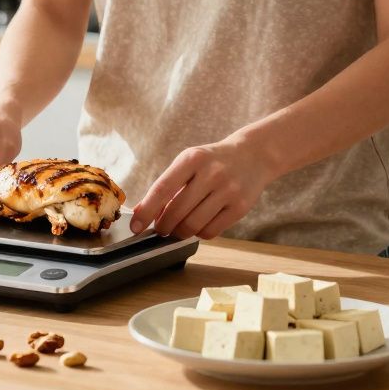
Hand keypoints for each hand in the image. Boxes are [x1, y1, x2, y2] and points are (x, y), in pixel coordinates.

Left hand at [129, 134, 275, 239]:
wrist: (253, 156)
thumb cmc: (212, 162)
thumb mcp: (188, 163)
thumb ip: (166, 185)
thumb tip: (141, 212)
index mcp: (192, 159)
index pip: (162, 188)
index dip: (146, 211)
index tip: (136, 226)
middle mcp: (211, 173)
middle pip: (176, 211)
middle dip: (163, 226)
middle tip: (160, 229)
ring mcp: (228, 191)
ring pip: (192, 225)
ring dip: (179, 233)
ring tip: (177, 228)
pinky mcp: (240, 208)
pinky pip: (210, 232)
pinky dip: (198, 233)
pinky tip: (198, 225)